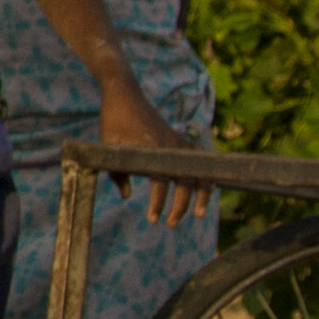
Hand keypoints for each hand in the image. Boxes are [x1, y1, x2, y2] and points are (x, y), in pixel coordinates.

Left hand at [90, 78, 197, 209]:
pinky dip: (207, 175)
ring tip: (198, 214)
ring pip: (199, 173)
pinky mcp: (182, 140)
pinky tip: (210, 190)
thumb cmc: (113, 121)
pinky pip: (201, 160)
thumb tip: (126, 196)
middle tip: (171, 224)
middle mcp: (170, 146)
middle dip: (179, 206)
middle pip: (184, 182)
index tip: (153, 218)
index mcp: (151, 148)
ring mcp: (179, 142)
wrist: (125, 94)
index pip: (160, 182)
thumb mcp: (108, 146)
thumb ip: (116, 173)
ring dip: (200, 195)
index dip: (158, 202)